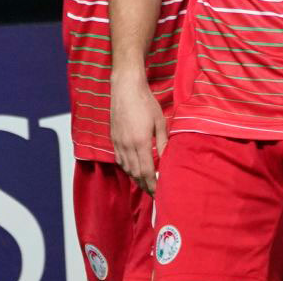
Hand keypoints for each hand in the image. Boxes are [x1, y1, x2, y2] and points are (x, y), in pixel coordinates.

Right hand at [110, 74, 166, 194]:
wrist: (125, 89)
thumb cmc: (146, 102)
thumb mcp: (160, 121)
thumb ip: (163, 142)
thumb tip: (168, 158)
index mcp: (140, 143)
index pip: (147, 172)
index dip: (153, 185)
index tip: (159, 194)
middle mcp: (127, 146)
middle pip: (136, 173)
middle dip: (145, 186)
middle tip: (154, 194)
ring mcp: (118, 143)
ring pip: (126, 168)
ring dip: (136, 178)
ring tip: (146, 185)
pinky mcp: (113, 139)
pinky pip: (119, 160)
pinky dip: (127, 168)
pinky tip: (133, 169)